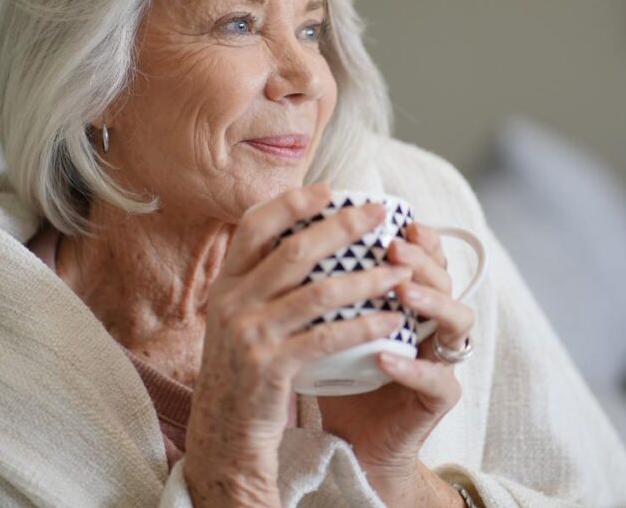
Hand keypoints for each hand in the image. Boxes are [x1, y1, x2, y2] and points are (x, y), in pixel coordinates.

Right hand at [183, 183, 412, 506]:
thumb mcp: (237, 319)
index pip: (254, 226)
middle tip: (379, 214)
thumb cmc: (242, 371)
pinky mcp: (272, 367)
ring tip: (402, 271)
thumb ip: (259, 282)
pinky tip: (393, 320)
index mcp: (225, 284)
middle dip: (342, 227)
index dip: (291, 203)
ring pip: (319, 292)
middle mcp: (232, 302)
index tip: (328, 190)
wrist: (223, 435)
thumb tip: (304, 239)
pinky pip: (329, 338)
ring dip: (367, 278)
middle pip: (294, 251)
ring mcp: (251, 335)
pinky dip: (365, 325)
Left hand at [316, 222, 474, 507]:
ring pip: (458, 320)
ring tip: (400, 290)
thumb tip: (288, 235)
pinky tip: (385, 357)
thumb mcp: (327, 323)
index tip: (392, 220)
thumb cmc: (337, 375)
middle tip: (393, 247)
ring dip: (431, 300)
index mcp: (412, 300)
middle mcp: (434, 323)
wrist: (350, 442)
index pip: (427, 258)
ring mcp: (443, 360)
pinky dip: (412, 366)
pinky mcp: (440, 398)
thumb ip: (322, 286)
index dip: (419, 237)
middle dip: (422, 259)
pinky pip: (438, 379)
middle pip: (446, 278)